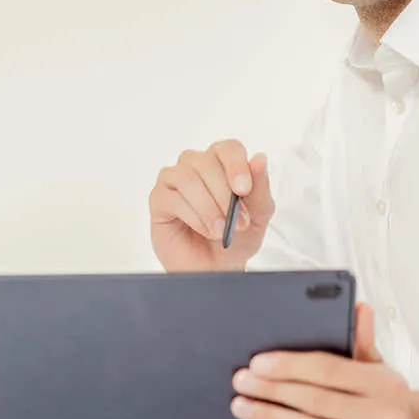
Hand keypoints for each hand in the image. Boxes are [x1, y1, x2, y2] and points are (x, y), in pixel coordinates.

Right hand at [149, 139, 273, 271]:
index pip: (229, 149)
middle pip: (206, 162)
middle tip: (237, 222)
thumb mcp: (258, 217)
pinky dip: (194, 216)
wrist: (216, 268)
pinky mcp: (159, 198)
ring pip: (187, 178)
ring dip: (208, 207)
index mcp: (222, 163)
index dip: (236, 165)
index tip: (243, 190)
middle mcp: (196, 165)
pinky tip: (204, 230)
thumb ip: (260, 188)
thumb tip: (259, 158)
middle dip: (224, 195)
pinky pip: (172, 197)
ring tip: (220, 231)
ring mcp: (174, 179)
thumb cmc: (236, 239)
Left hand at [229, 302, 413, 418]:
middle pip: (314, 401)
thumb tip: (359, 308)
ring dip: (269, 416)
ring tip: (242, 405)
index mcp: (385, 385)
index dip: (289, 366)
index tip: (257, 363)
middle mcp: (383, 418)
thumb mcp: (376, 367)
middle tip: (241, 382)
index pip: (329, 370)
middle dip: (271, 390)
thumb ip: (361, 340)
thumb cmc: (381, 398)